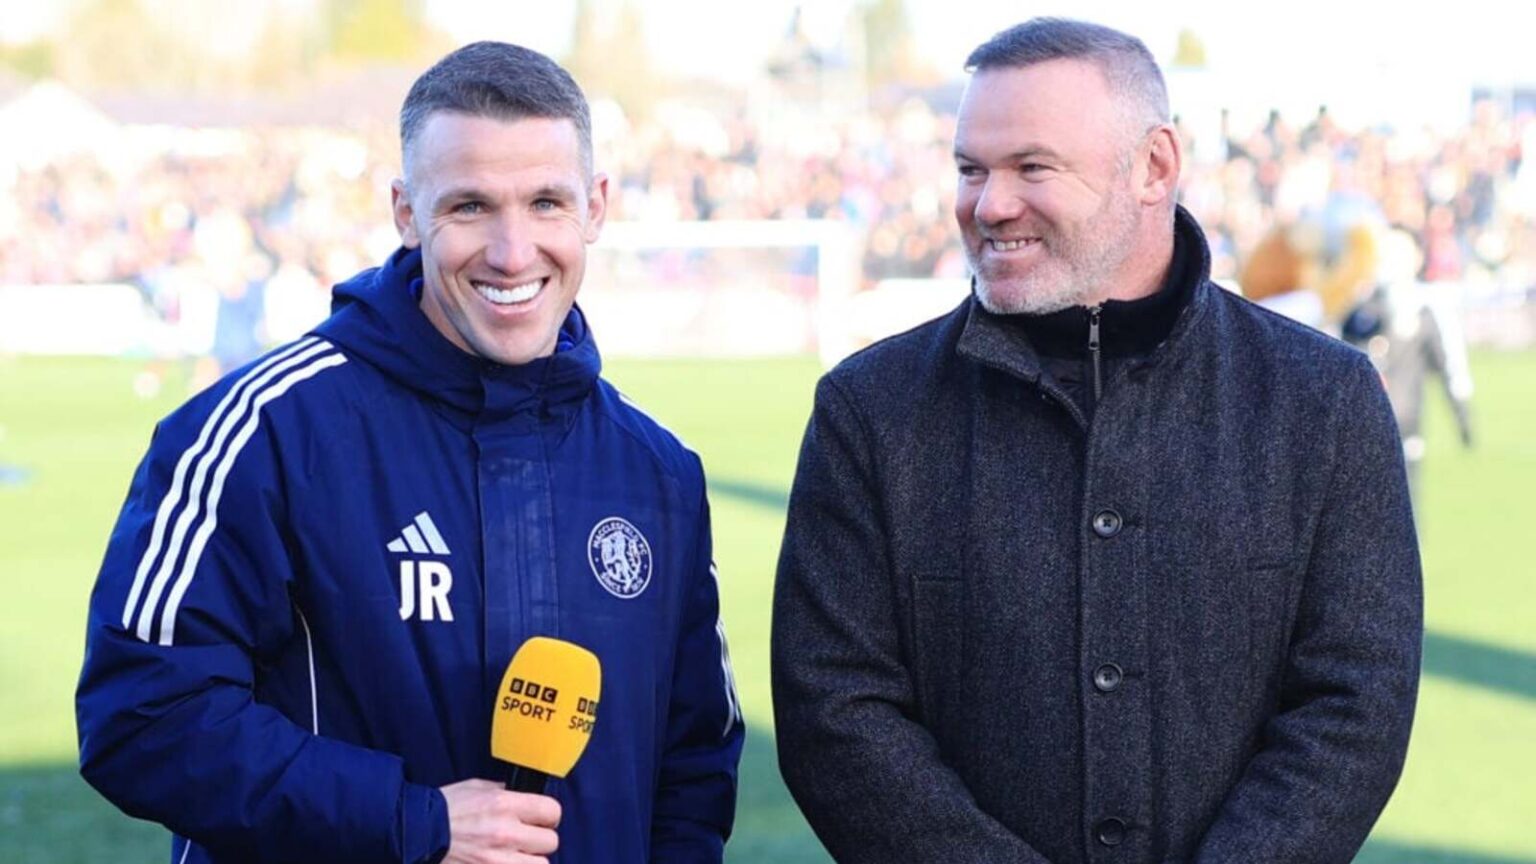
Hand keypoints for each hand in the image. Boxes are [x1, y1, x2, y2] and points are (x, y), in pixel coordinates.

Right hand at [440, 778, 560, 863]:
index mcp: (505, 805)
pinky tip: (506, 861)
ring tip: (517, 856)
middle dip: (540, 840)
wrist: (416, 833)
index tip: (541, 819)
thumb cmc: (444, 809)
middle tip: (527, 840)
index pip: (552, 811)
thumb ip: (504, 792)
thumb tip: (522, 796)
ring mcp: (498, 860)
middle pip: (550, 841)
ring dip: (531, 860)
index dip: (548, 816)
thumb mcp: (476, 789)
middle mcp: (506, 833)